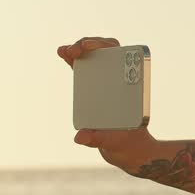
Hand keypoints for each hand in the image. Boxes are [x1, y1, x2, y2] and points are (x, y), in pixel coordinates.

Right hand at [58, 36, 157, 174]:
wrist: (127, 150)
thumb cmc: (126, 143)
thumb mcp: (115, 142)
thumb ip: (99, 139)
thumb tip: (80, 136)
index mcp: (130, 88)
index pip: (122, 58)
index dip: (107, 47)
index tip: (92, 47)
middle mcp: (121, 81)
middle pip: (108, 52)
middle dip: (91, 45)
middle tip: (75, 50)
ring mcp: (108, 82)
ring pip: (95, 58)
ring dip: (79, 49)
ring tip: (64, 51)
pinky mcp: (95, 88)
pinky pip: (85, 69)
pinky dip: (73, 59)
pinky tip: (63, 54)